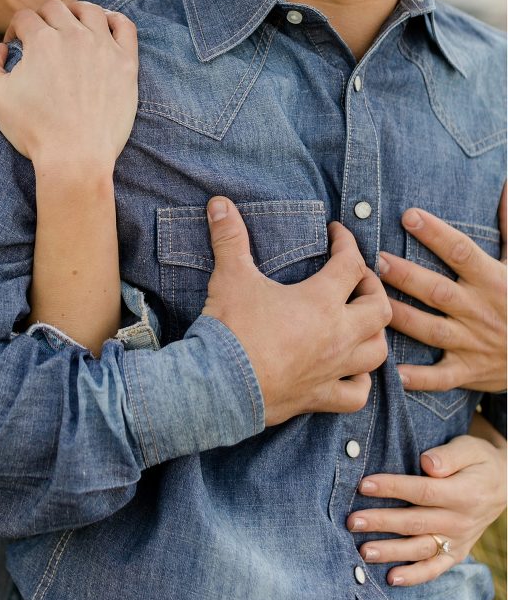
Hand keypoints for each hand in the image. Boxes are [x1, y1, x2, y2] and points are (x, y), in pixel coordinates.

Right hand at [0, 0, 137, 173]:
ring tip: (70, 24)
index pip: (24, 18)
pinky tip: (105, 25)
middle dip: (41, 18)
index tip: (15, 45)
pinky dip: (114, 19)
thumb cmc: (33, 130)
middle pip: (55, 9)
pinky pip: (125, 27)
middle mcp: (74, 36)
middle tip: (39, 37)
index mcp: (42, 41)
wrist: (76, 158)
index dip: (14, 29)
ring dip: (75, 12)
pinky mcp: (126, 63)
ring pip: (89, 10)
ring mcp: (104, 47)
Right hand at [202, 198, 390, 425]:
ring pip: (377, 352)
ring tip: (360, 321)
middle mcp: (337, 335)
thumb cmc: (231, 328)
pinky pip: (357, 394)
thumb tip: (219, 202)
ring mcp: (332, 369)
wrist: (220, 387)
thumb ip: (230, 237)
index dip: (347, 243)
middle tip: (356, 277)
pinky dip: (361, 382)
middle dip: (372, 287)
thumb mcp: (231, 276)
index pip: (350, 263)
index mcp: (321, 301)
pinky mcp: (320, 397)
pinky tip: (352, 371)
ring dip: (374, 333)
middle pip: (379, 308)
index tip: (336, 233)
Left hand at [347, 416, 506, 585]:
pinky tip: (392, 578)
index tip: (364, 485)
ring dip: (390, 552)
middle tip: (352, 521)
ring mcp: (458, 540)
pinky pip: (435, 569)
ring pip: (420, 549)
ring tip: (363, 551)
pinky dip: (414, 576)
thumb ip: (449, 456)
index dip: (392, 488)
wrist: (503, 485)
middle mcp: (460, 521)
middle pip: (414, 522)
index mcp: (463, 493)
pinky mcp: (456, 553)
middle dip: (381, 522)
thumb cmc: (478, 460)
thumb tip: (427, 463)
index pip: (422, 491)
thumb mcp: (470, 448)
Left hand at [378, 189, 505, 392]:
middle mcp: (481, 311)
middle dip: (406, 276)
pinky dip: (417, 378)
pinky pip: (441, 377)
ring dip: (401, 317)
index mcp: (493, 280)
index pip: (462, 252)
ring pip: (432, 330)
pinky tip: (390, 370)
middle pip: (439, 291)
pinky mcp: (469, 371)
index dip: (435, 233)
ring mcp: (474, 343)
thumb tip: (506, 188)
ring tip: (372, 302)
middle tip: (375, 260)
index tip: (408, 215)